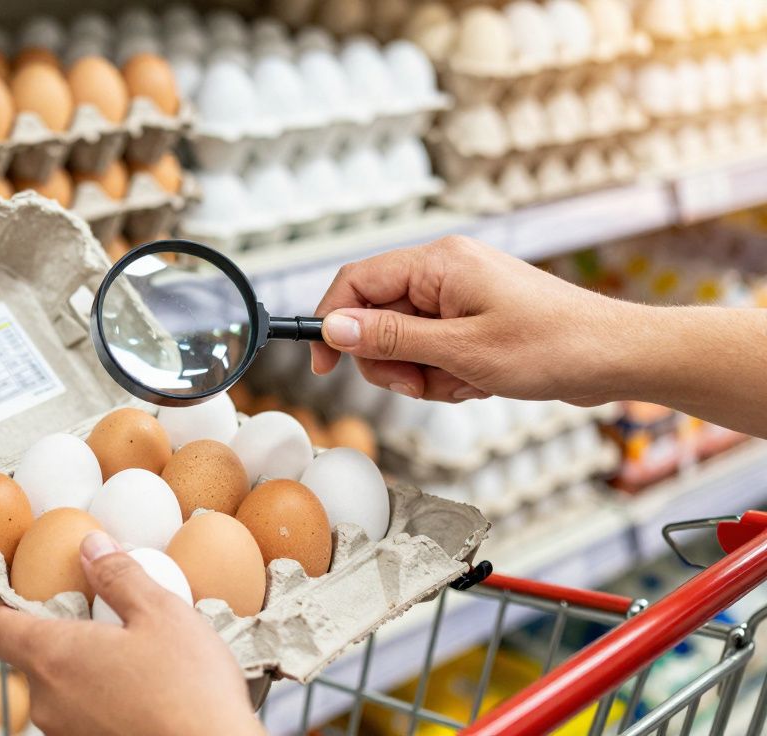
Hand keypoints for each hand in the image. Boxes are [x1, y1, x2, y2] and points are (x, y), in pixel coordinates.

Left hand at [0, 532, 264, 735]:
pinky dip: (101, 698)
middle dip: (61, 634)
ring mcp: (66, 733)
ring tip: (132, 656)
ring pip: (59, 690)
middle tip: (100, 617)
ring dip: (84, 669)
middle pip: (31, 657)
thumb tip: (92, 547)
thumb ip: (119, 576)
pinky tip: (143, 692)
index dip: (6, 605)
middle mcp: (48, 701)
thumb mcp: (161, 613)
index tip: (28, 592)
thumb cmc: (190, 690)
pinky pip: (82, 716)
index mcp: (53, 657)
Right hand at [309, 235, 635, 404]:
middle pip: (377, 317)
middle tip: (421, 383)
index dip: (332, 322)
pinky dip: (447, 374)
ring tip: (464, 381)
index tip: (325, 363)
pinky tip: (479, 380)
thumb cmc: (554, 345)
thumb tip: (335, 328)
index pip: (356, 281)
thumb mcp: (460, 351)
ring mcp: (460, 295)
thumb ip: (391, 339)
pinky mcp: (474, 317)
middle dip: (391, 360)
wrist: (617, 357)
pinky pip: (434, 349)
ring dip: (423, 373)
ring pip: (405, 341)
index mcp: (438, 263)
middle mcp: (445, 271)